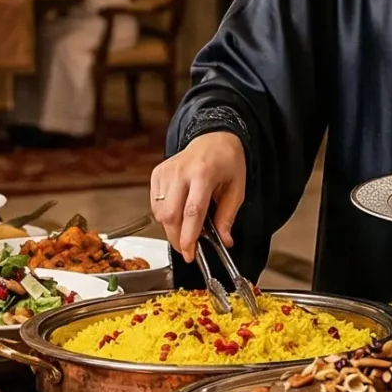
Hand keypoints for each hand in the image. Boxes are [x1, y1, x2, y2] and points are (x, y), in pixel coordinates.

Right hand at [150, 132, 246, 258]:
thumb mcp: (237, 188)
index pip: (192, 211)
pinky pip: (155, 203)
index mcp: (204, 174)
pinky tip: (178, 212)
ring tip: (186, 229)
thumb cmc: (227, 162)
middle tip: (188, 249)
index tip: (190, 253)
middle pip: (170, 215)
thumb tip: (224, 240)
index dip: (189, 236)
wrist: (213, 138)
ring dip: (171, 228)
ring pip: (159, 212)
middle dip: (177, 238)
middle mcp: (181, 172)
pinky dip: (164, 215)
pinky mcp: (157, 173)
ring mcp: (167, 171)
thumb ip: (228, 216)